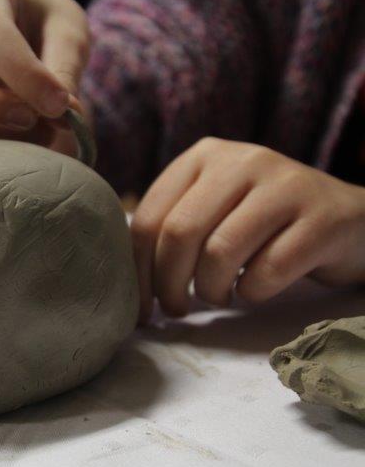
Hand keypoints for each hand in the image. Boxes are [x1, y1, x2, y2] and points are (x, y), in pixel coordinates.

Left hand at [132, 137, 364, 319]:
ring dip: (211, 291)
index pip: (149, 218)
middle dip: (168, 285)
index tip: (140, 306)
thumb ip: (171, 226)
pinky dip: (252, 293)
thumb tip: (124, 278)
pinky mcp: (321, 218)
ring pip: (220, 253)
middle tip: (175, 310)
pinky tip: (253, 290)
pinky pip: (267, 271)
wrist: (349, 220)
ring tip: (217, 297)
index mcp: (203, 156)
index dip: (138, 271)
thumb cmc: (263, 223)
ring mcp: (285, 184)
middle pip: (179, 234)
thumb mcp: (213, 207)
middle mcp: (242, 160)